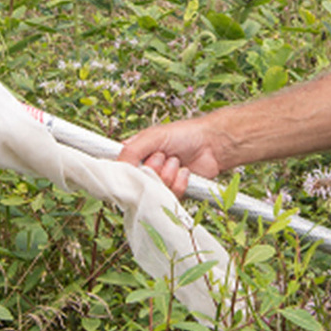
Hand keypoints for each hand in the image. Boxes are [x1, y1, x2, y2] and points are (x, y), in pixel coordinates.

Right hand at [117, 118, 239, 198]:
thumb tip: (118, 168)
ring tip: (176, 161)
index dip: (125, 173)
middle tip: (162, 156)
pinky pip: (171, 195)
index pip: (120, 171)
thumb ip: (131, 151)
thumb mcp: (153, 136)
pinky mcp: (174, 193)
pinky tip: (185, 171)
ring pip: (156, 191)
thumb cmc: (184, 134)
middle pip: (138, 183)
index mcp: (136, 155)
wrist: (212, 144)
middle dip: (153, 169)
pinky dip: (180, 182)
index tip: (133, 169)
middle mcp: (146, 170)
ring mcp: (160, 182)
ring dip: (168, 174)